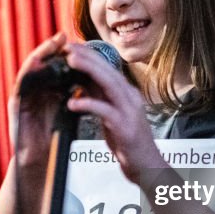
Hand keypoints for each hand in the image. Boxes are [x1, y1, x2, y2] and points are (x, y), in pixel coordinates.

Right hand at [8, 32, 68, 165]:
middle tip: (63, 36)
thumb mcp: (68, 110)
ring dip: (40, 55)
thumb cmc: (55, 137)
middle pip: (41, 63)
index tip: (77, 42)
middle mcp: (33, 90)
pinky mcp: (15, 105)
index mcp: (46, 90)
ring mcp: (22, 96)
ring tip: (51, 44)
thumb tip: (90, 78)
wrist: (41, 161)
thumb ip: (74, 94)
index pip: (55, 66)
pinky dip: (29, 72)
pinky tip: (37, 63)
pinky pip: (21, 84)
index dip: (65, 53)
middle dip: (52, 49)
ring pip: (30, 69)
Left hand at [63, 43, 166, 181]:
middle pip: (108, 71)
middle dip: (87, 56)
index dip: (90, 55)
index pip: (108, 67)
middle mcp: (130, 98)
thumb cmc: (127, 141)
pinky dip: (88, 104)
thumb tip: (81, 80)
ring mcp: (129, 112)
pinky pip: (105, 111)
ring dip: (89, 71)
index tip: (72, 46)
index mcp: (127, 93)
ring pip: (109, 84)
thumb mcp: (111, 114)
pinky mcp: (125, 127)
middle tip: (67, 47)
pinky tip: (72, 103)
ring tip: (70, 62)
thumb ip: (99, 97)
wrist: (147, 167)